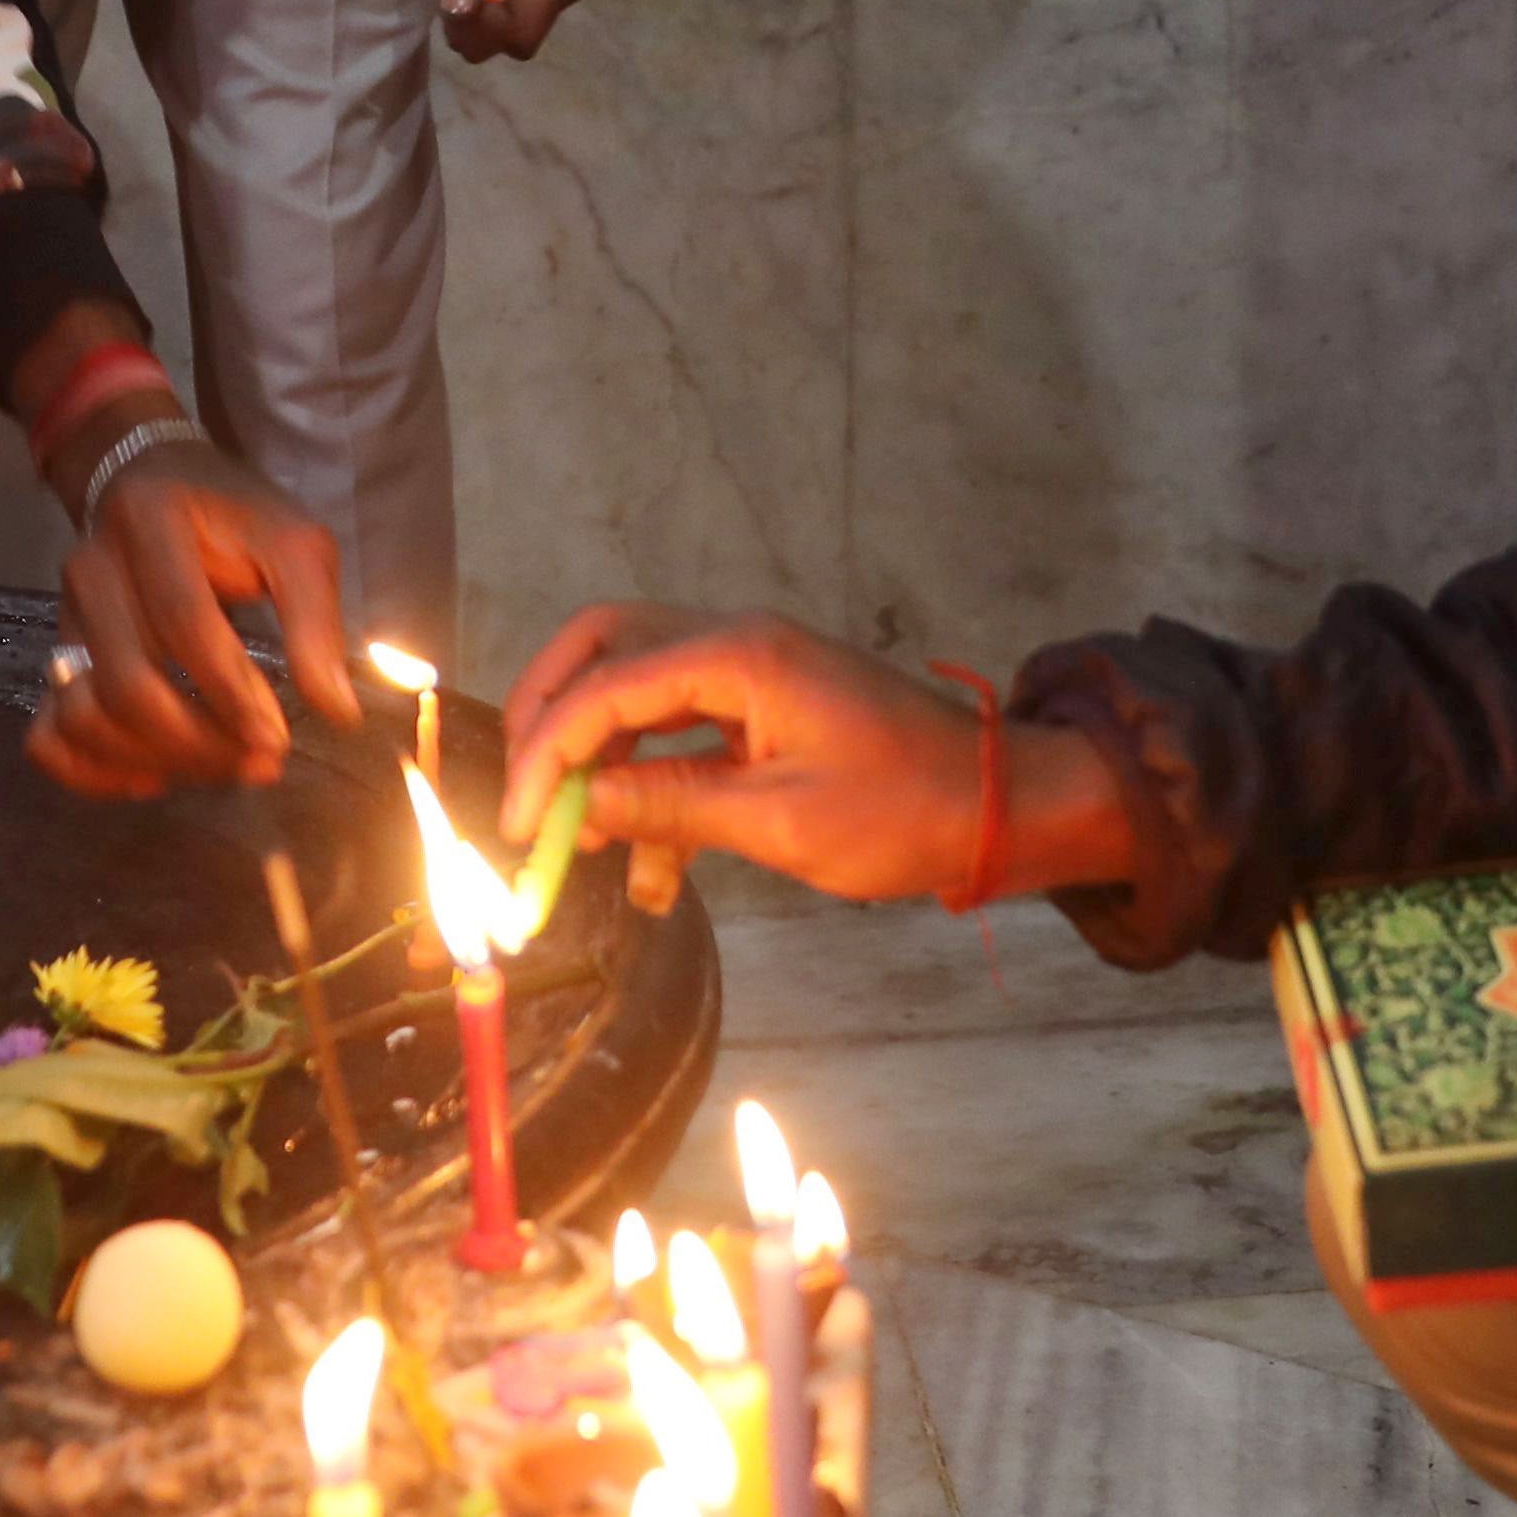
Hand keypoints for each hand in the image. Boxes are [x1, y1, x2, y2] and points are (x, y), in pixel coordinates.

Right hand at [26, 426, 366, 797]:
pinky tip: (151, 778)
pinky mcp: (56, 658)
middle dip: (197, 741)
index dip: (229, 693)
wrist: (155, 483)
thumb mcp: (291, 544)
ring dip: (153, 761)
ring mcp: (64, 618)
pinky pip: (49, 735)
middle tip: (258, 763)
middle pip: (128, 684)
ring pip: (85, 717)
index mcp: (151, 523)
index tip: (276, 739)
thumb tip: (337, 711)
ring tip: (218, 768)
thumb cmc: (233, 518)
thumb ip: (315, 621)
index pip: (182, 624)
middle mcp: (92, 569)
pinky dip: (92, 772)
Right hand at [498, 609, 1132, 906]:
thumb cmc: (904, 811)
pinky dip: (656, 788)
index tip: (516, 825)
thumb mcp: (780, 822)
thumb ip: (672, 806)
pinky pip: (683, 732)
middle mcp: (735, 643)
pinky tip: (654, 873)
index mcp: (738, 656)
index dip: (546, 754)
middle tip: (524, 791)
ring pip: (638, 691)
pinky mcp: (766, 707)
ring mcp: (751, 670)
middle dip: (552, 717)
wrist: (1000, 804)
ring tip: (586, 847)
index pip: (605, 687)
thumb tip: (583, 803)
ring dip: (603, 763)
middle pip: (604, 648)